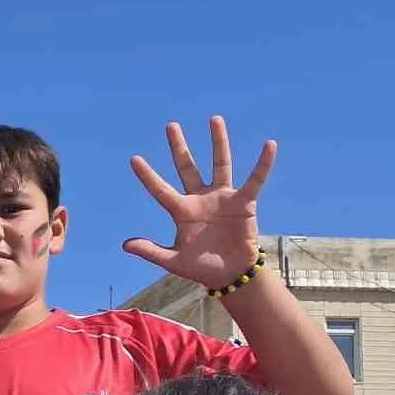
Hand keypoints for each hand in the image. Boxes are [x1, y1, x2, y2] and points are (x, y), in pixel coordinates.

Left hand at [123, 116, 273, 288]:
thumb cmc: (200, 267)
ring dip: (218, 142)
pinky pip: (255, 180)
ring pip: (220, 164)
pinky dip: (263, 164)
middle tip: (170, 125)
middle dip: (179, 148)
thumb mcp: (173, 261)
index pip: (160, 190)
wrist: (229, 275)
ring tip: (214, 119)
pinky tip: (269, 146)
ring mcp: (222, 198)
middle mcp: (200, 199)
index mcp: (182, 211)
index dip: (148, 176)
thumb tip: (125, 245)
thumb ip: (151, 251)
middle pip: (187, 167)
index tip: (134, 159)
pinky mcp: (244, 202)